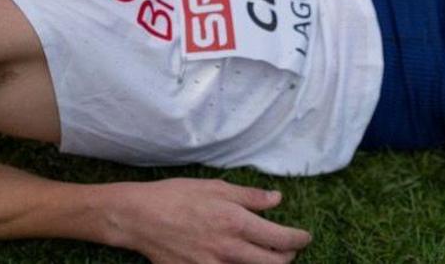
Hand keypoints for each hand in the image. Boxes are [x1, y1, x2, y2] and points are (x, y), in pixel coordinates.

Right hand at [109, 178, 311, 263]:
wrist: (139, 218)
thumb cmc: (176, 196)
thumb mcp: (215, 187)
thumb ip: (250, 196)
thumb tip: (277, 199)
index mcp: (237, 223)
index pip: (282, 239)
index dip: (299, 239)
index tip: (304, 237)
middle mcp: (230, 250)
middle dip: (288, 257)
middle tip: (289, 248)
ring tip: (265, 255)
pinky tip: (237, 260)